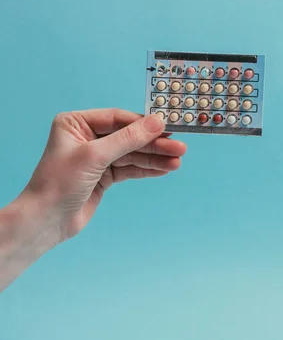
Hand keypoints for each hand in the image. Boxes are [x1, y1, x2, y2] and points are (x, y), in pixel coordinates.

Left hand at [25, 109, 186, 241]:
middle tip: (179, 148)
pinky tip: (164, 169)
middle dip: (153, 144)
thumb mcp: (95, 156)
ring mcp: (96, 157)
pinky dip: (146, 169)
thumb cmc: (59, 183)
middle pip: (128, 137)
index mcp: (76, 123)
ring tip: (177, 161)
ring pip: (131, 154)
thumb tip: (157, 123)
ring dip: (154, 158)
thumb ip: (128, 139)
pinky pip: (129, 169)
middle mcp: (86, 137)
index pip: (117, 118)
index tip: (168, 127)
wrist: (46, 221)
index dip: (143, 123)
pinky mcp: (103, 176)